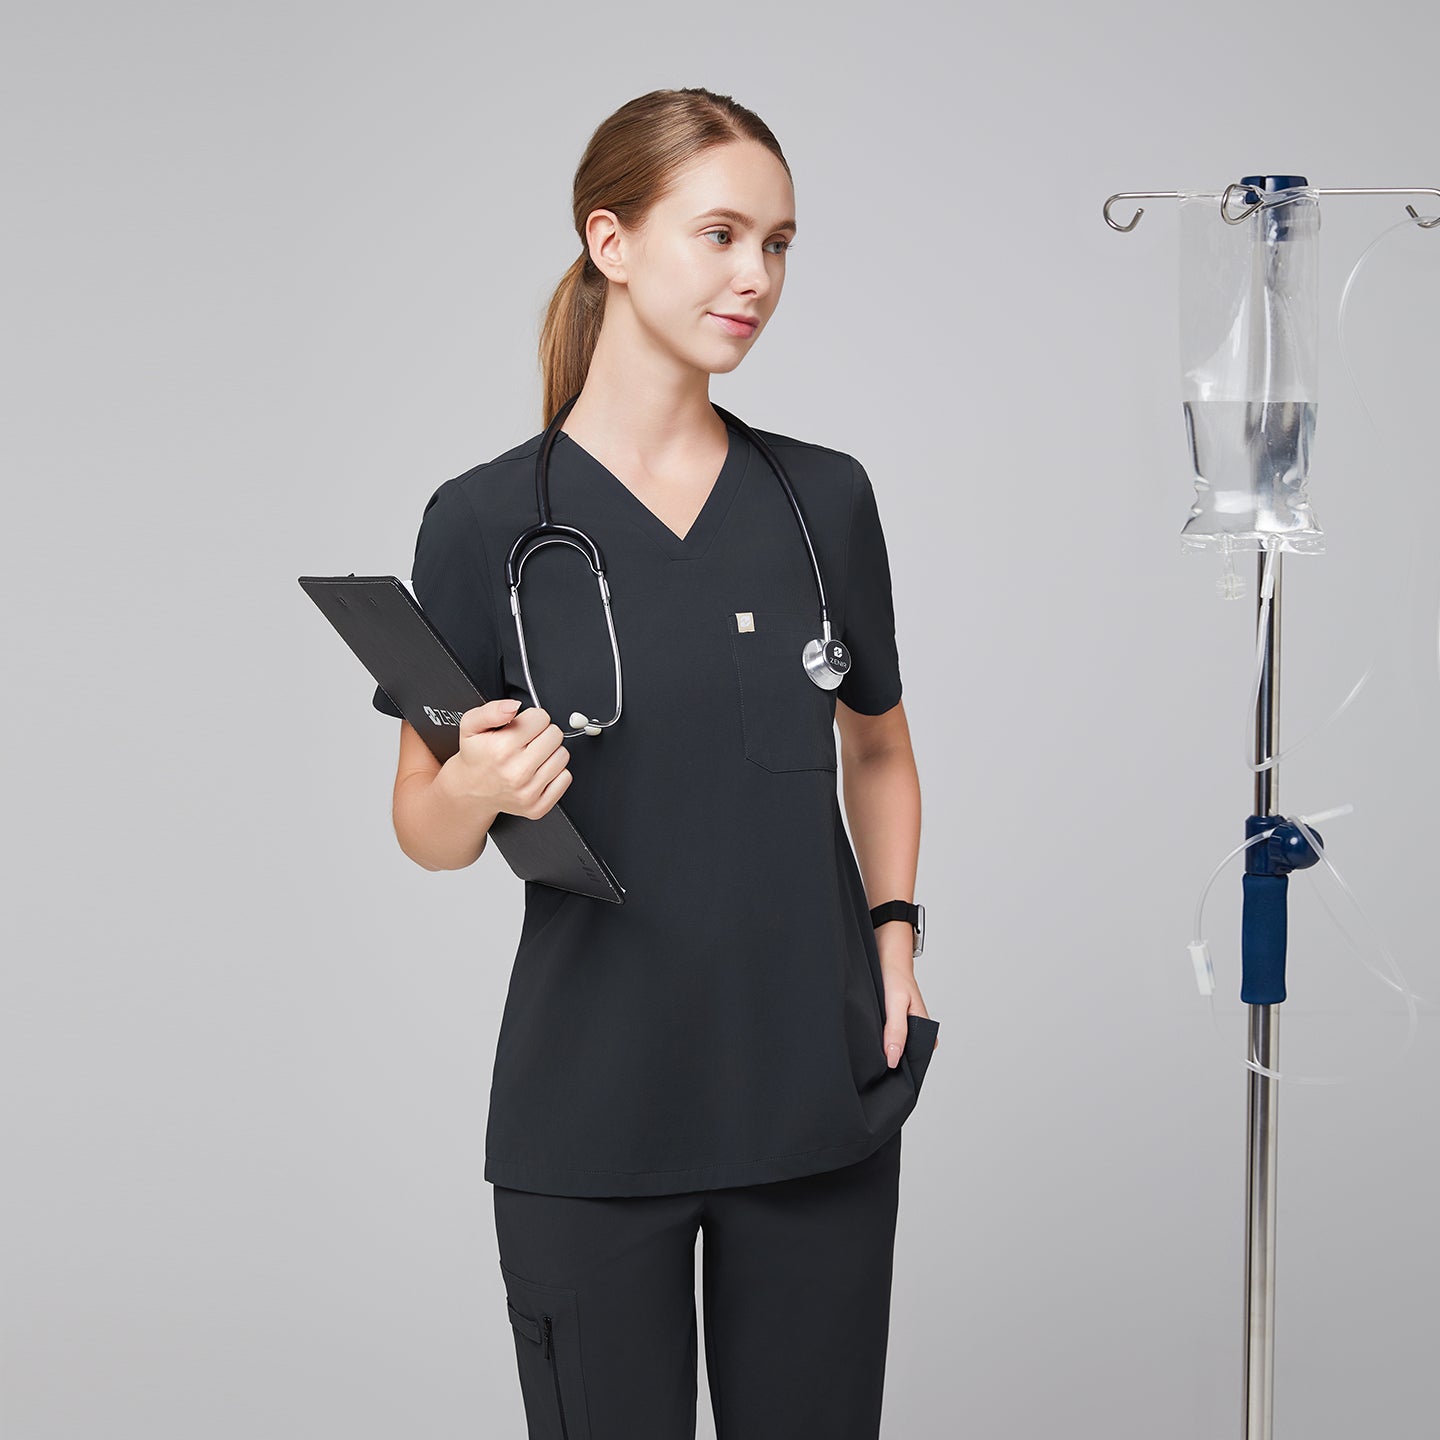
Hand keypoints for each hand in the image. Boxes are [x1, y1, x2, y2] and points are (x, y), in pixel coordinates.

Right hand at [444, 699, 572, 819]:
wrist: (471, 789)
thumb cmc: (476, 755)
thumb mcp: (472, 725)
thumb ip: (491, 710)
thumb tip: (514, 706)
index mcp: (502, 749)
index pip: (541, 718)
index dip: (531, 719)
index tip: (521, 727)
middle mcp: (517, 773)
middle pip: (555, 735)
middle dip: (542, 733)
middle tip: (526, 742)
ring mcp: (528, 792)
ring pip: (563, 756)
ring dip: (550, 752)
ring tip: (531, 756)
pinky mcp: (538, 807)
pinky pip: (565, 778)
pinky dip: (555, 773)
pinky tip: (537, 771)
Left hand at [878, 931, 936, 1069]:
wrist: (886, 956)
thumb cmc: (895, 978)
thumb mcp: (896, 1004)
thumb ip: (896, 1031)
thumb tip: (893, 1060)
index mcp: (925, 1030)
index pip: (914, 1062)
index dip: (898, 1068)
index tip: (881, 1069)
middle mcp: (916, 1032)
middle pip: (901, 1055)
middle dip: (887, 1057)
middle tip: (872, 1055)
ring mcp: (903, 1028)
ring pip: (891, 1048)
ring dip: (880, 1047)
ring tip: (869, 1042)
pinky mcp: (891, 1024)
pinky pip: (883, 1038)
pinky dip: (875, 1039)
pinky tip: (868, 1035)